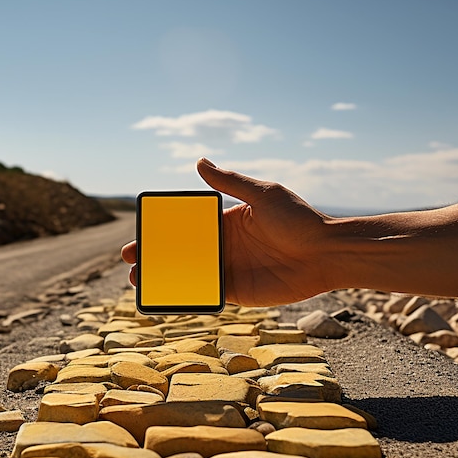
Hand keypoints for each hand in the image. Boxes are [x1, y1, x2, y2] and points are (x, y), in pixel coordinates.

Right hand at [122, 158, 337, 305]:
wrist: (326, 254)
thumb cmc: (299, 220)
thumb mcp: (263, 194)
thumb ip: (231, 183)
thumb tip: (199, 162)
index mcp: (226, 221)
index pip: (186, 226)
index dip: (162, 230)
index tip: (141, 232)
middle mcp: (224, 245)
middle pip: (181, 252)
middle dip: (154, 255)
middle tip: (130, 259)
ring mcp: (230, 269)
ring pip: (188, 275)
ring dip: (163, 278)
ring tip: (138, 281)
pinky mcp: (238, 291)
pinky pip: (206, 294)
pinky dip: (186, 295)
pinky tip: (166, 296)